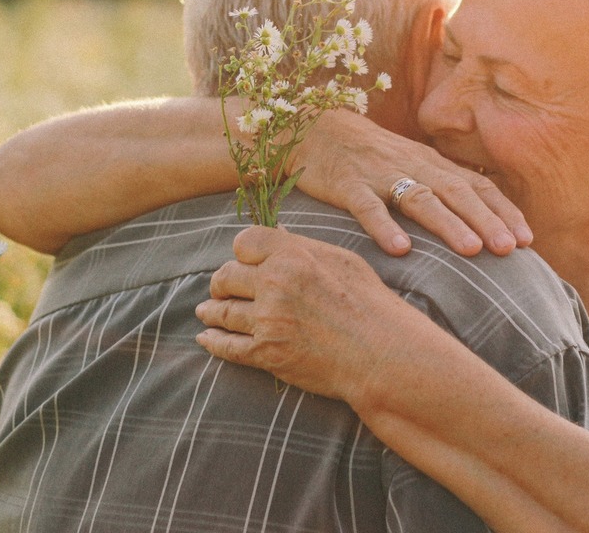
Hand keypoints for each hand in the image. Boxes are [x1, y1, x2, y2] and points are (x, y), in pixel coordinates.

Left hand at [195, 226, 415, 402]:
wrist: (382, 353)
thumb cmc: (370, 304)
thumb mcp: (342, 261)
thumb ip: (304, 248)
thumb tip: (279, 236)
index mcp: (293, 255)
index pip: (244, 242)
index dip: (241, 252)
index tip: (243, 261)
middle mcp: (274, 283)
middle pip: (226, 276)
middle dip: (222, 282)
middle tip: (220, 289)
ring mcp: (267, 319)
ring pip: (222, 312)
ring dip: (211, 312)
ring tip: (206, 312)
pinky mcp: (266, 353)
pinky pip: (227, 346)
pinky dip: (213, 342)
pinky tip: (207, 339)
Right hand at [289, 110, 531, 256]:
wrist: (317, 130)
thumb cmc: (372, 157)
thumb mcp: (412, 166)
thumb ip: (442, 189)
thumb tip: (482, 225)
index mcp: (432, 164)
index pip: (476, 185)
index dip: (503, 211)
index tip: (528, 240)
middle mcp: (413, 166)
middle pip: (456, 192)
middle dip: (486, 220)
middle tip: (511, 249)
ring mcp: (380, 175)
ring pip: (420, 198)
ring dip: (448, 224)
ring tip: (472, 250)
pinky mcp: (347, 185)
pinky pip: (367, 206)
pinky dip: (384, 226)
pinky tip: (400, 249)